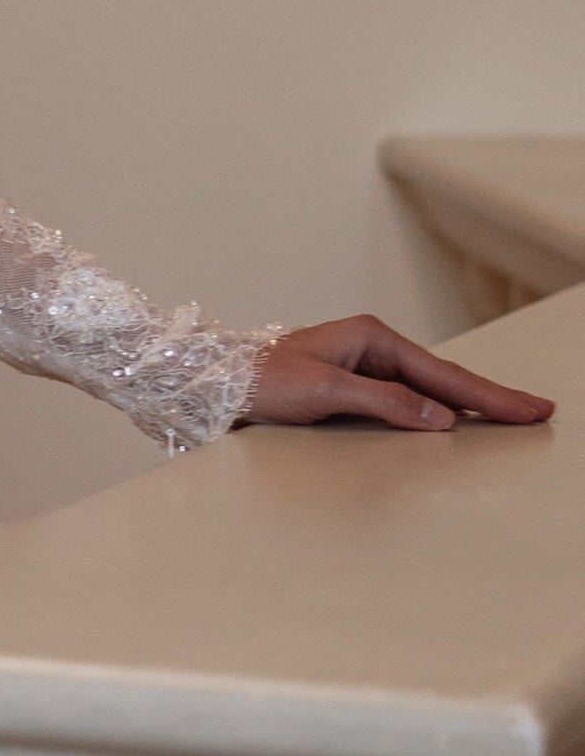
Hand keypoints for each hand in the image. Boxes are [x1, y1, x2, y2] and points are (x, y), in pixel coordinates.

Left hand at [238, 315, 554, 435]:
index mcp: (372, 337)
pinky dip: (437, 407)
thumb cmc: (262, 382)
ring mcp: (364, 363)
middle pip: (445, 377)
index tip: (525, 409)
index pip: (443, 374)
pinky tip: (454, 417)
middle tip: (536, 411)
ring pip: (429, 386)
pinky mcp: (353, 383)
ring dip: (470, 401)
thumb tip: (439, 416)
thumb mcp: (324, 393)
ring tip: (509, 412)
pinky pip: (408, 396)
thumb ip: (384, 402)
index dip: (488, 395)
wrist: (217, 382)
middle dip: (492, 396)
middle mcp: (373, 345)